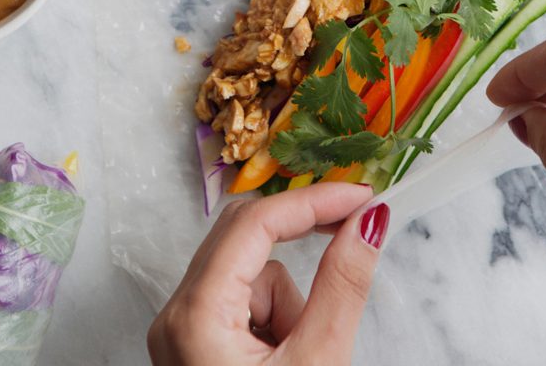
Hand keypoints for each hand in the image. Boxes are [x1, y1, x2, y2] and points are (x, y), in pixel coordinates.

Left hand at [147, 183, 388, 364]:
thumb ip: (342, 286)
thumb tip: (369, 223)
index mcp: (194, 315)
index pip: (255, 224)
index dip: (313, 202)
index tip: (363, 196)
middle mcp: (176, 315)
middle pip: (244, 239)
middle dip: (299, 244)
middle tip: (353, 232)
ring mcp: (182, 331)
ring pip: (250, 274)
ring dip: (288, 300)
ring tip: (303, 357)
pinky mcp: (195, 345)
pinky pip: (244, 303)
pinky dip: (275, 320)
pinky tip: (285, 362)